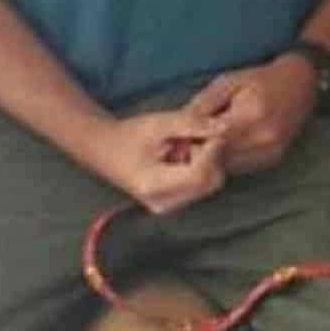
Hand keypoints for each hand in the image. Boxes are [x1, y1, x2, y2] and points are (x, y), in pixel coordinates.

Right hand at [91, 109, 227, 215]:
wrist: (104, 149)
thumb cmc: (128, 134)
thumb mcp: (158, 123)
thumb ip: (191, 124)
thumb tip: (225, 127)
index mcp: (155, 185)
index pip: (200, 174)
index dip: (213, 151)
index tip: (213, 130)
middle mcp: (163, 203)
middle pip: (210, 182)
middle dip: (210, 157)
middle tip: (191, 138)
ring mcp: (168, 207)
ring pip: (209, 185)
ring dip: (205, 162)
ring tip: (182, 147)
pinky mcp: (173, 205)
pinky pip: (200, 188)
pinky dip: (199, 169)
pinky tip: (181, 157)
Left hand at [181, 55, 317, 175]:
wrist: (301, 83)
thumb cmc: (261, 78)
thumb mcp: (227, 82)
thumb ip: (204, 105)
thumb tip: (180, 126)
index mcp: (252, 114)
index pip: (213, 138)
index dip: (193, 142)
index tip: (179, 140)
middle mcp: (264, 137)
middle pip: (221, 157)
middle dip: (201, 153)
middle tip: (185, 146)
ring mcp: (271, 151)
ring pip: (230, 167)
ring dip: (215, 160)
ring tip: (203, 147)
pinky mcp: (274, 159)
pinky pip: (243, 168)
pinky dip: (230, 161)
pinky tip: (224, 149)